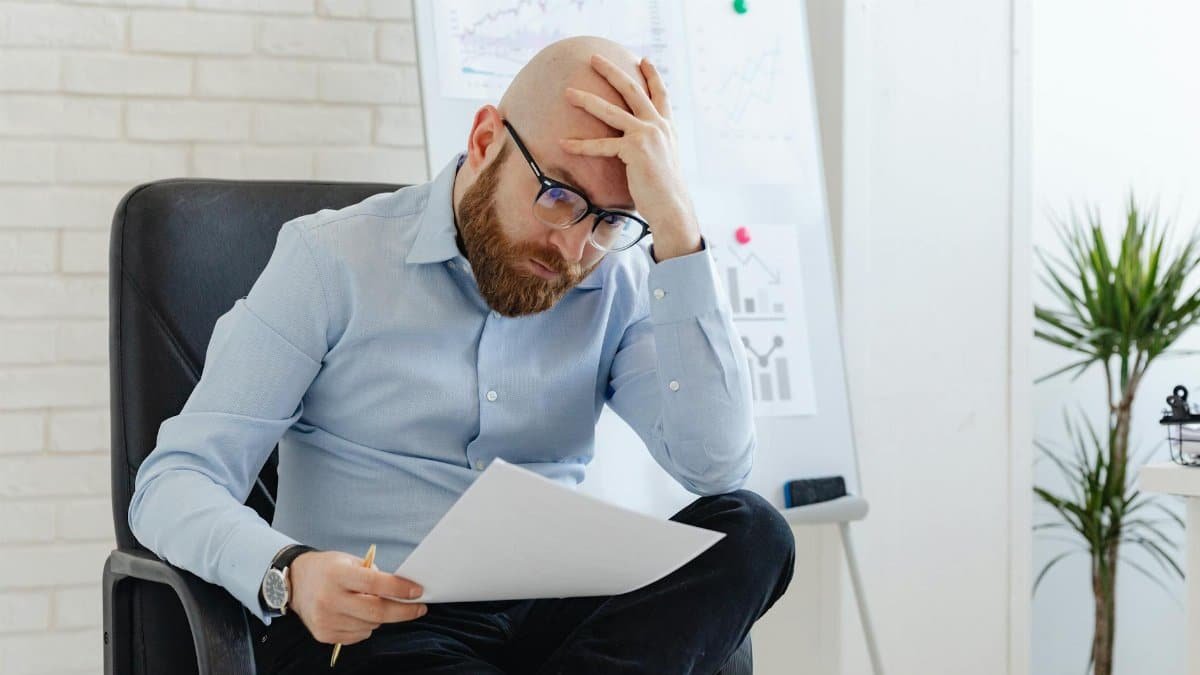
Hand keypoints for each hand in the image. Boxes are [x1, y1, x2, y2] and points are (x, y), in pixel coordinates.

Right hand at [287, 550, 426, 644]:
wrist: (295, 582)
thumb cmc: (328, 569)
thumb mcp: (350, 561)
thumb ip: (374, 575)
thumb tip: (402, 591)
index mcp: (337, 575)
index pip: (375, 583)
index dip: (400, 589)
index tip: (418, 591)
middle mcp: (329, 598)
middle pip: (376, 612)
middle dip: (403, 611)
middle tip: (419, 608)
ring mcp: (326, 619)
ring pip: (370, 626)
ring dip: (380, 618)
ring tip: (372, 604)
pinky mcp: (324, 634)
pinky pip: (359, 635)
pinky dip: (366, 626)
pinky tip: (357, 614)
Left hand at [558, 53, 701, 260]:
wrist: (672, 206)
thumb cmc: (664, 191)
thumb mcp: (663, 160)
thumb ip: (654, 146)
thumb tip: (640, 146)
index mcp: (667, 127)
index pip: (661, 94)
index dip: (653, 76)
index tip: (644, 59)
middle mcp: (658, 126)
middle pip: (632, 90)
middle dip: (612, 72)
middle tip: (594, 58)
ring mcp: (646, 135)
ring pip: (611, 111)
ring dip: (587, 100)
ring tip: (569, 93)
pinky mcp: (634, 150)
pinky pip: (601, 145)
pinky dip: (580, 145)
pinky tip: (563, 143)